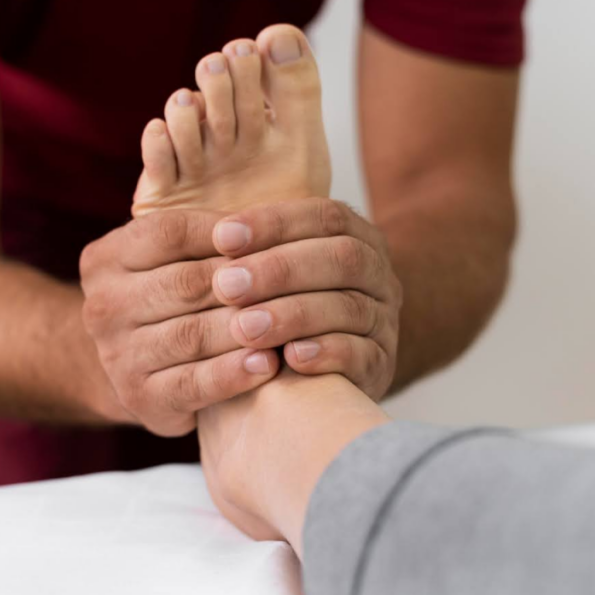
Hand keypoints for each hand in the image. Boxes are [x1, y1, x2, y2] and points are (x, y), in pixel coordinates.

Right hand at [79, 209, 281, 436]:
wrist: (138, 370)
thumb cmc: (173, 298)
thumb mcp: (170, 257)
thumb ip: (200, 231)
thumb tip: (256, 204)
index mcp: (105, 259)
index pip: (169, 232)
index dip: (225, 232)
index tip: (272, 234)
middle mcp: (102, 305)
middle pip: (185, 284)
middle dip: (244, 282)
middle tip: (294, 280)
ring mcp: (116, 355)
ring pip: (192, 334)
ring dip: (245, 328)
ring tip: (288, 322)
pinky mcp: (140, 398)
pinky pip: (193, 383)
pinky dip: (233, 373)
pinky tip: (267, 364)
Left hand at [209, 197, 401, 400]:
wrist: (310, 378)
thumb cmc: (275, 310)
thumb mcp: (266, 272)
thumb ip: (250, 250)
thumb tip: (210, 230)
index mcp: (356, 237)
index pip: (324, 216)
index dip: (274, 222)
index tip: (222, 236)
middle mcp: (378, 275)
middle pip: (341, 257)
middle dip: (279, 269)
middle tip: (226, 286)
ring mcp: (384, 321)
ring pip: (349, 307)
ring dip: (293, 314)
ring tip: (245, 327)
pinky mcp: (381, 367)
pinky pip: (362, 355)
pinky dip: (325, 353)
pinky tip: (290, 358)